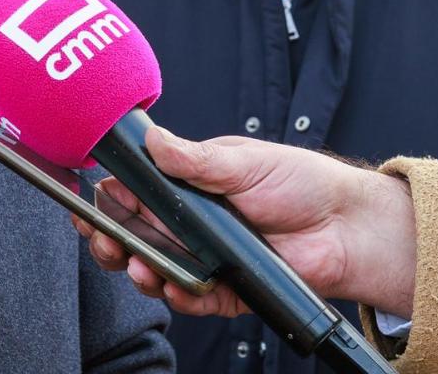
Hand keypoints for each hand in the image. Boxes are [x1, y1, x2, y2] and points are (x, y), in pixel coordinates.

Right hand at [75, 127, 416, 317]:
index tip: (90, 208)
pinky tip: (174, 288)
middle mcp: (188, 223)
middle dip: (110, 240)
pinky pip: (192, 297)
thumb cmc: (302, 183)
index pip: (131, 193)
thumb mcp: (244, 162)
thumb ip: (195, 159)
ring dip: (140, 270)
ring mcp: (204, 256)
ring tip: (140, 267)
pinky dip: (179, 296)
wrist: (347, 228)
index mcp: (186, 185)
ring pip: (155, 270)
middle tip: (106, 241)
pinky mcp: (224, 288)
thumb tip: (153, 140)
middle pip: (132, 236)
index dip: (106, 201)